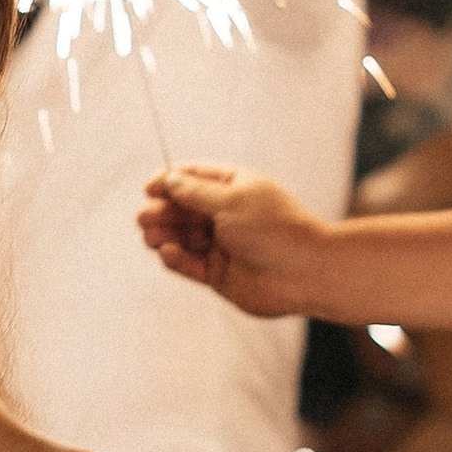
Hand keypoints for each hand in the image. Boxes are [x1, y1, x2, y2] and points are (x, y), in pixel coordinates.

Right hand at [139, 164, 336, 318]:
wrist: (306, 273)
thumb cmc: (275, 230)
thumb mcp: (230, 201)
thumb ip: (194, 192)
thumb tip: (168, 179)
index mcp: (233, 187)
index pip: (192, 178)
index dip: (168, 182)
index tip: (149, 189)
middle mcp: (225, 214)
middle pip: (181, 209)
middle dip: (161, 212)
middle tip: (145, 218)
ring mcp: (220, 244)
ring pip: (180, 237)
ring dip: (162, 235)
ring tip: (152, 237)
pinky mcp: (217, 273)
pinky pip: (187, 263)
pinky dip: (175, 259)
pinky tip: (169, 253)